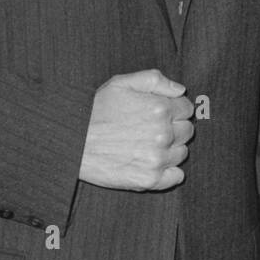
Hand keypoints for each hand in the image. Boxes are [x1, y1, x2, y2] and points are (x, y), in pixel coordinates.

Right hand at [79, 69, 194, 189]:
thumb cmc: (95, 111)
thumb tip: (180, 90)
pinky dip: (169, 172)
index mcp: (160, 108)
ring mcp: (157, 158)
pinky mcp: (150, 179)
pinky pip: (176, 177)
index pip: (187, 108)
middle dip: (174, 128)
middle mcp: (163, 133)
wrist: (72, 144)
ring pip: (181, 153)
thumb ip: (154, 80)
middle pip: (187, 130)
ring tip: (146, 145)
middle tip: (151, 129)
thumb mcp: (121, 83)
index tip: (159, 113)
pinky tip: (152, 163)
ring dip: (170, 149)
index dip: (174, 109)